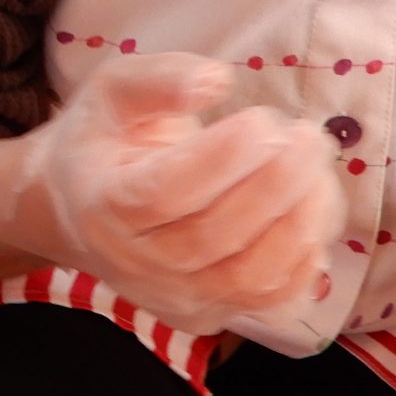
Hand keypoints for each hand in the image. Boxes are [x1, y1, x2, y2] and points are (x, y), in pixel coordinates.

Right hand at [0, 53, 342, 334]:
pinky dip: (305, 256)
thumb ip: (159, 79)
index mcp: (99, 204)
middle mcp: (130, 263)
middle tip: (308, 135)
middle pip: (213, 236)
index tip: (264, 119)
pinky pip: (271, 300)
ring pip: (249, 275)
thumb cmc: (104, 141)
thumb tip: (217, 80)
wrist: (79, 210)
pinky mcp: (206, 316)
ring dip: (301, 219)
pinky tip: (310, 208)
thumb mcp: (112, 92)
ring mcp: (170, 298)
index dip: (221, 160)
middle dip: (276, 183)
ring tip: (316, 167)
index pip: (163, 194)